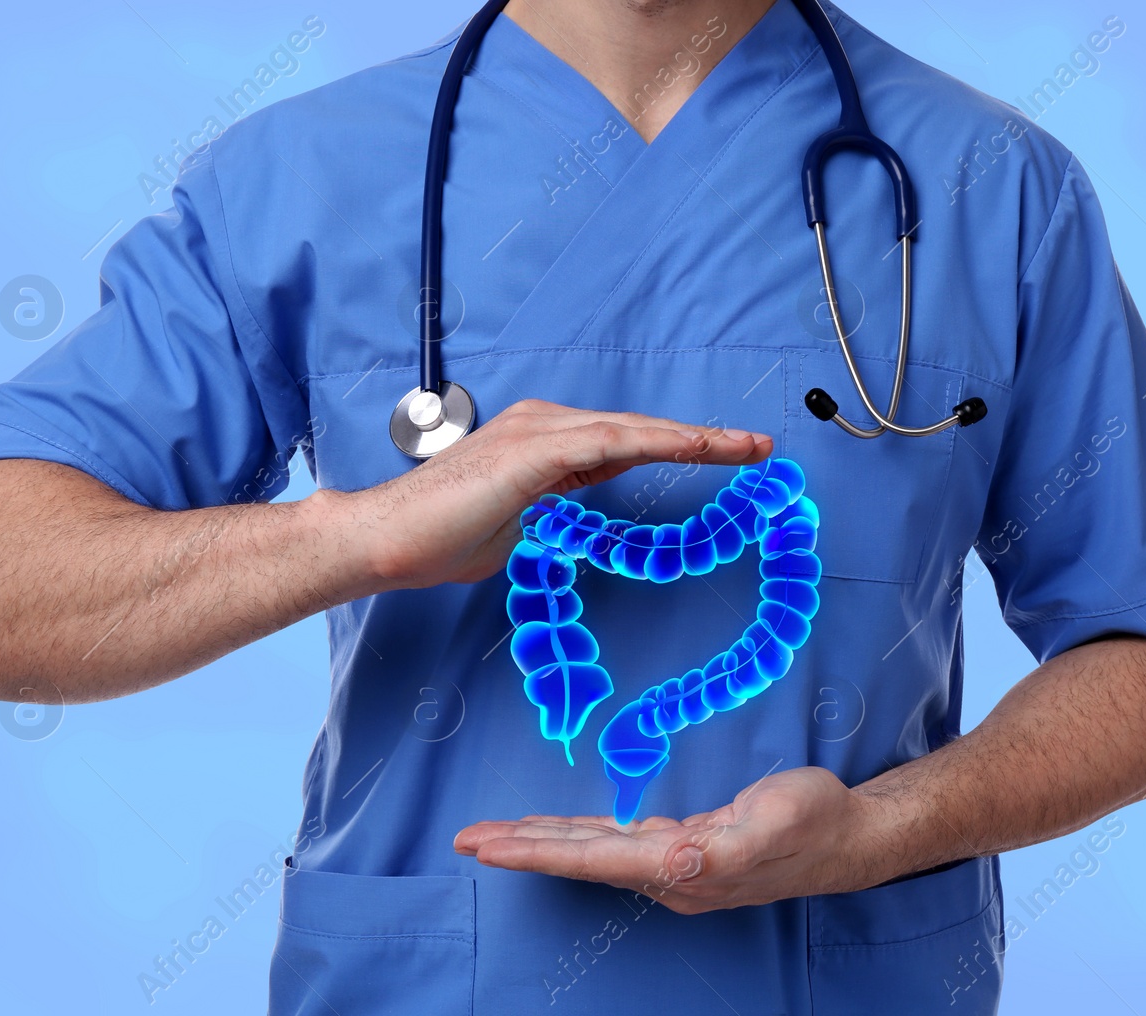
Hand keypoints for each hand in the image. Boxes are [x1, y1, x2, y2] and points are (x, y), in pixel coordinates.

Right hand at [335, 399, 771, 591]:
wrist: (388, 540)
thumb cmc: (442, 540)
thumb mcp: (521, 527)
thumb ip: (556, 514)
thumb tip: (580, 521)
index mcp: (542, 441)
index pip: (625, 441)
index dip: (678, 445)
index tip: (726, 452)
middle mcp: (544, 423)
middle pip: (638, 428)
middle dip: (702, 437)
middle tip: (757, 445)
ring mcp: (538, 430)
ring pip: (633, 428)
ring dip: (694, 437)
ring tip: (744, 446)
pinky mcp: (535, 449)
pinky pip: (612, 441)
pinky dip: (659, 442)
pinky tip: (696, 447)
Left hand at [452, 767, 878, 913]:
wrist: (848, 835)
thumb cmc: (815, 821)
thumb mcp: (777, 822)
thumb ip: (728, 847)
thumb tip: (680, 860)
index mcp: (683, 867)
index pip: (595, 860)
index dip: (539, 853)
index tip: (489, 848)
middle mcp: (669, 874)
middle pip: (580, 860)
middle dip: (520, 849)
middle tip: (463, 840)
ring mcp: (675, 865)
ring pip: (592, 852)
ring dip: (540, 844)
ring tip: (492, 836)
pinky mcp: (684, 848)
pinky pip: (614, 844)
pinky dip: (576, 837)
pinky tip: (556, 833)